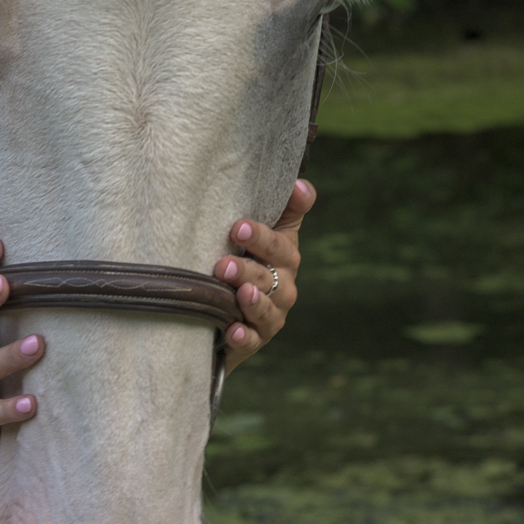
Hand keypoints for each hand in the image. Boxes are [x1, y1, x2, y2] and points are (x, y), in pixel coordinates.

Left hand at [213, 180, 312, 373]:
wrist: (227, 309)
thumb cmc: (247, 260)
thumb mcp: (262, 235)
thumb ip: (285, 210)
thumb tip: (300, 184)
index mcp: (284, 257)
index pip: (278, 244)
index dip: (260, 236)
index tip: (237, 226)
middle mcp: (283, 286)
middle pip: (270, 277)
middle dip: (247, 270)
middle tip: (223, 264)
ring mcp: (272, 315)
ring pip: (265, 309)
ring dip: (252, 302)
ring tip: (238, 294)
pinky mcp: (256, 339)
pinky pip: (253, 339)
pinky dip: (244, 336)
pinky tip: (233, 330)